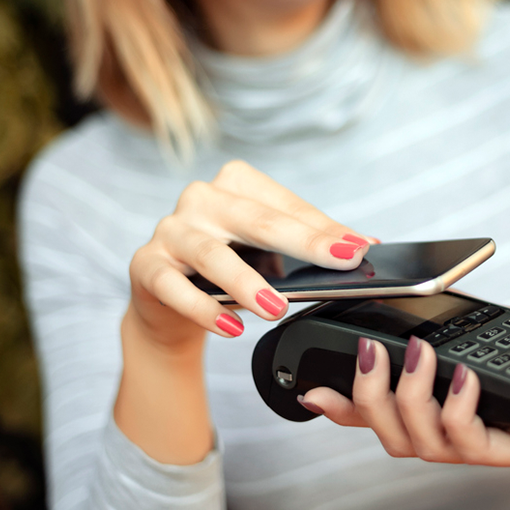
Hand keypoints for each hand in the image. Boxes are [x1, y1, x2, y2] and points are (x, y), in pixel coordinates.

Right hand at [127, 160, 370, 350]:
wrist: (168, 301)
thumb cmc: (229, 266)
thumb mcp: (270, 252)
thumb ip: (310, 245)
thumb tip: (363, 246)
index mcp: (236, 184)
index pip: (286, 206)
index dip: (324, 230)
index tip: (359, 249)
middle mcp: (201, 198)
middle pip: (256, 220)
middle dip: (303, 242)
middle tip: (339, 262)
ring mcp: (170, 230)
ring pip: (211, 253)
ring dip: (248, 282)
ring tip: (278, 308)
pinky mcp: (147, 266)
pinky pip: (174, 286)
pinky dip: (204, 309)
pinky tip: (232, 326)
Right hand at [300, 311, 509, 468]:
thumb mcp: (503, 333)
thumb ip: (460, 331)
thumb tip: (416, 312)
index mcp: (458, 409)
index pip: (389, 417)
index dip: (346, 409)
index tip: (312, 388)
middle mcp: (469, 434)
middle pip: (391, 438)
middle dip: (366, 399)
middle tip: (369, 354)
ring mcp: (494, 446)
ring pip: (420, 444)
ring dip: (406, 397)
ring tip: (416, 352)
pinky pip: (471, 441)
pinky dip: (457, 405)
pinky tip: (465, 374)